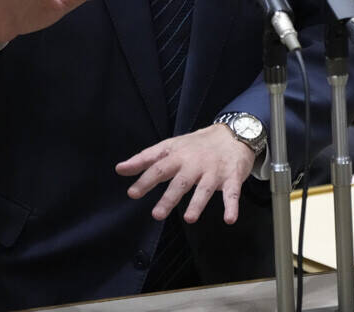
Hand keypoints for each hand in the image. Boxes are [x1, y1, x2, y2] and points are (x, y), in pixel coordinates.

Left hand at [116, 124, 255, 224]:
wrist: (233, 134)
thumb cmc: (196, 145)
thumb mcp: (170, 147)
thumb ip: (145, 159)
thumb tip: (120, 169)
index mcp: (178, 156)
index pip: (159, 168)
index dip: (145, 180)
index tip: (132, 193)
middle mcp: (195, 164)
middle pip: (181, 181)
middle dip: (169, 197)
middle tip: (157, 214)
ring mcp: (214, 171)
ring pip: (205, 188)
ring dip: (197, 203)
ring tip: (189, 219)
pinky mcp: (232, 177)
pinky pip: (232, 193)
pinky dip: (231, 206)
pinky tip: (229, 219)